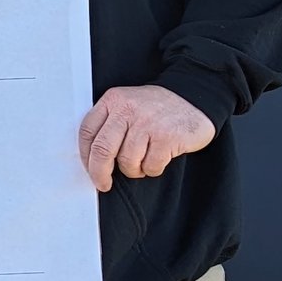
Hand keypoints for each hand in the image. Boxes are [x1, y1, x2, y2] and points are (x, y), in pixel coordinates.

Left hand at [77, 84, 214, 191]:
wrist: (196, 96)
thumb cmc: (157, 108)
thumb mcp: (127, 105)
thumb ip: (109, 124)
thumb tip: (92, 159)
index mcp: (113, 100)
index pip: (87, 132)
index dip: (85, 156)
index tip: (89, 169)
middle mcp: (128, 110)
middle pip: (102, 150)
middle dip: (100, 173)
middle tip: (103, 183)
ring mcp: (148, 123)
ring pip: (127, 161)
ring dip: (133, 170)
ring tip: (142, 162)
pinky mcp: (167, 137)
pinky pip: (151, 166)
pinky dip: (152, 169)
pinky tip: (159, 158)